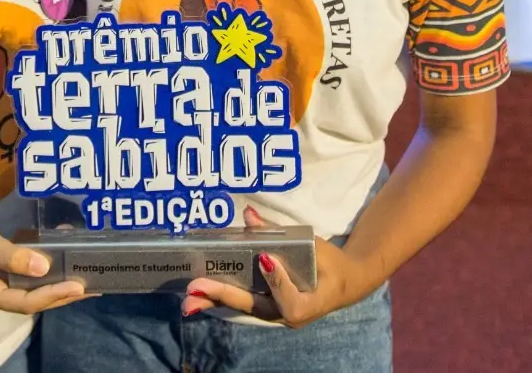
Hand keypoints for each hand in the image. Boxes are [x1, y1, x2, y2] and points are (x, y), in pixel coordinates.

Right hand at [0, 208, 88, 313]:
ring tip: (84, 279)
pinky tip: (61, 261)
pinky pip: (27, 277)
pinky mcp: (0, 272)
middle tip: (91, 287)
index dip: (55, 296)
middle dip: (63, 296)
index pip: (29, 302)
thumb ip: (12, 256)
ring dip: (57, 286)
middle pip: (35, 301)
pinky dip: (45, 271)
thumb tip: (43, 267)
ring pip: (33, 290)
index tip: (79, 287)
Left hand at [180, 207, 366, 327]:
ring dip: (214, 301)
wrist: (344, 284)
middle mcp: (288, 316)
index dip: (277, 281)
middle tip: (194, 289)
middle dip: (222, 295)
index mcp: (308, 305)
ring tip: (186, 299)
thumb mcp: (314, 246)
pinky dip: (221, 298)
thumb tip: (249, 214)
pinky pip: (243, 303)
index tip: (266, 259)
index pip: (289, 299)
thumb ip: (279, 232)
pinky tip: (198, 295)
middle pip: (253, 307)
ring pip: (243, 308)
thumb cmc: (331, 264)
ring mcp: (276, 315)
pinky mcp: (267, 308)